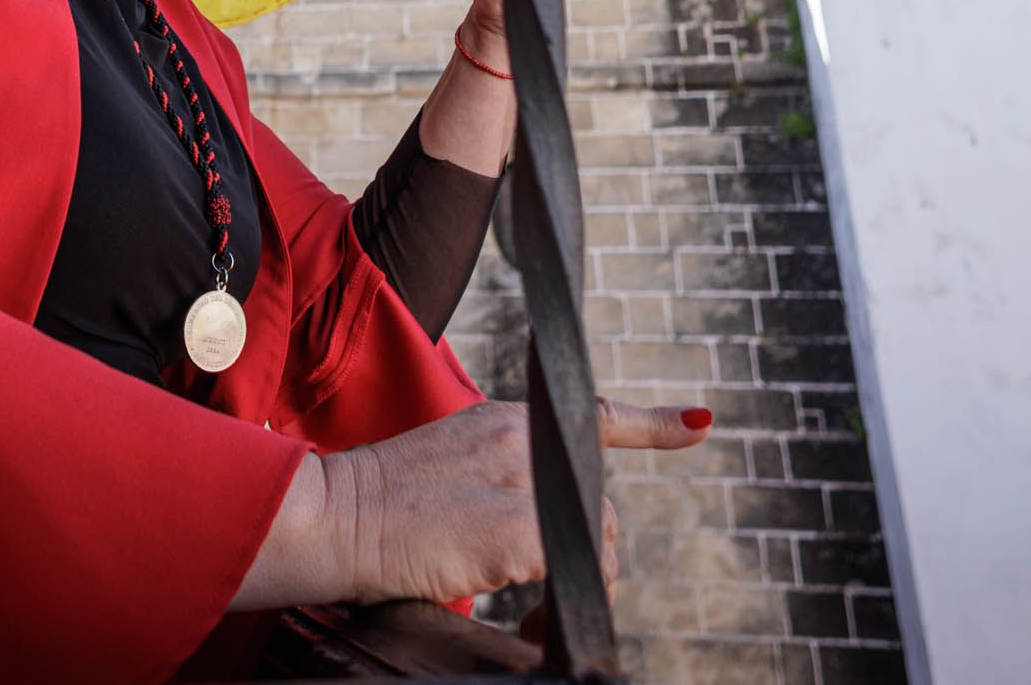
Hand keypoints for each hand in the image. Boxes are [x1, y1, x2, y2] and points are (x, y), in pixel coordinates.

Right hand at [297, 398, 710, 605]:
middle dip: (582, 553)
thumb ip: (494, 481)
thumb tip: (530, 531)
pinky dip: (557, 603)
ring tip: (527, 612)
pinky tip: (523, 614)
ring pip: (595, 538)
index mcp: (500, 422)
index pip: (591, 415)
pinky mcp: (521, 527)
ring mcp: (524, 480)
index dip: (653, 425)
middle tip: (534, 598)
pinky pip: (575, 571)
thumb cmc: (373, 509)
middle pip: (594, 503)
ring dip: (573, 581)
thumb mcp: (444, 472)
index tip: (698, 425)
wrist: (332, 516)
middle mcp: (521, 440)